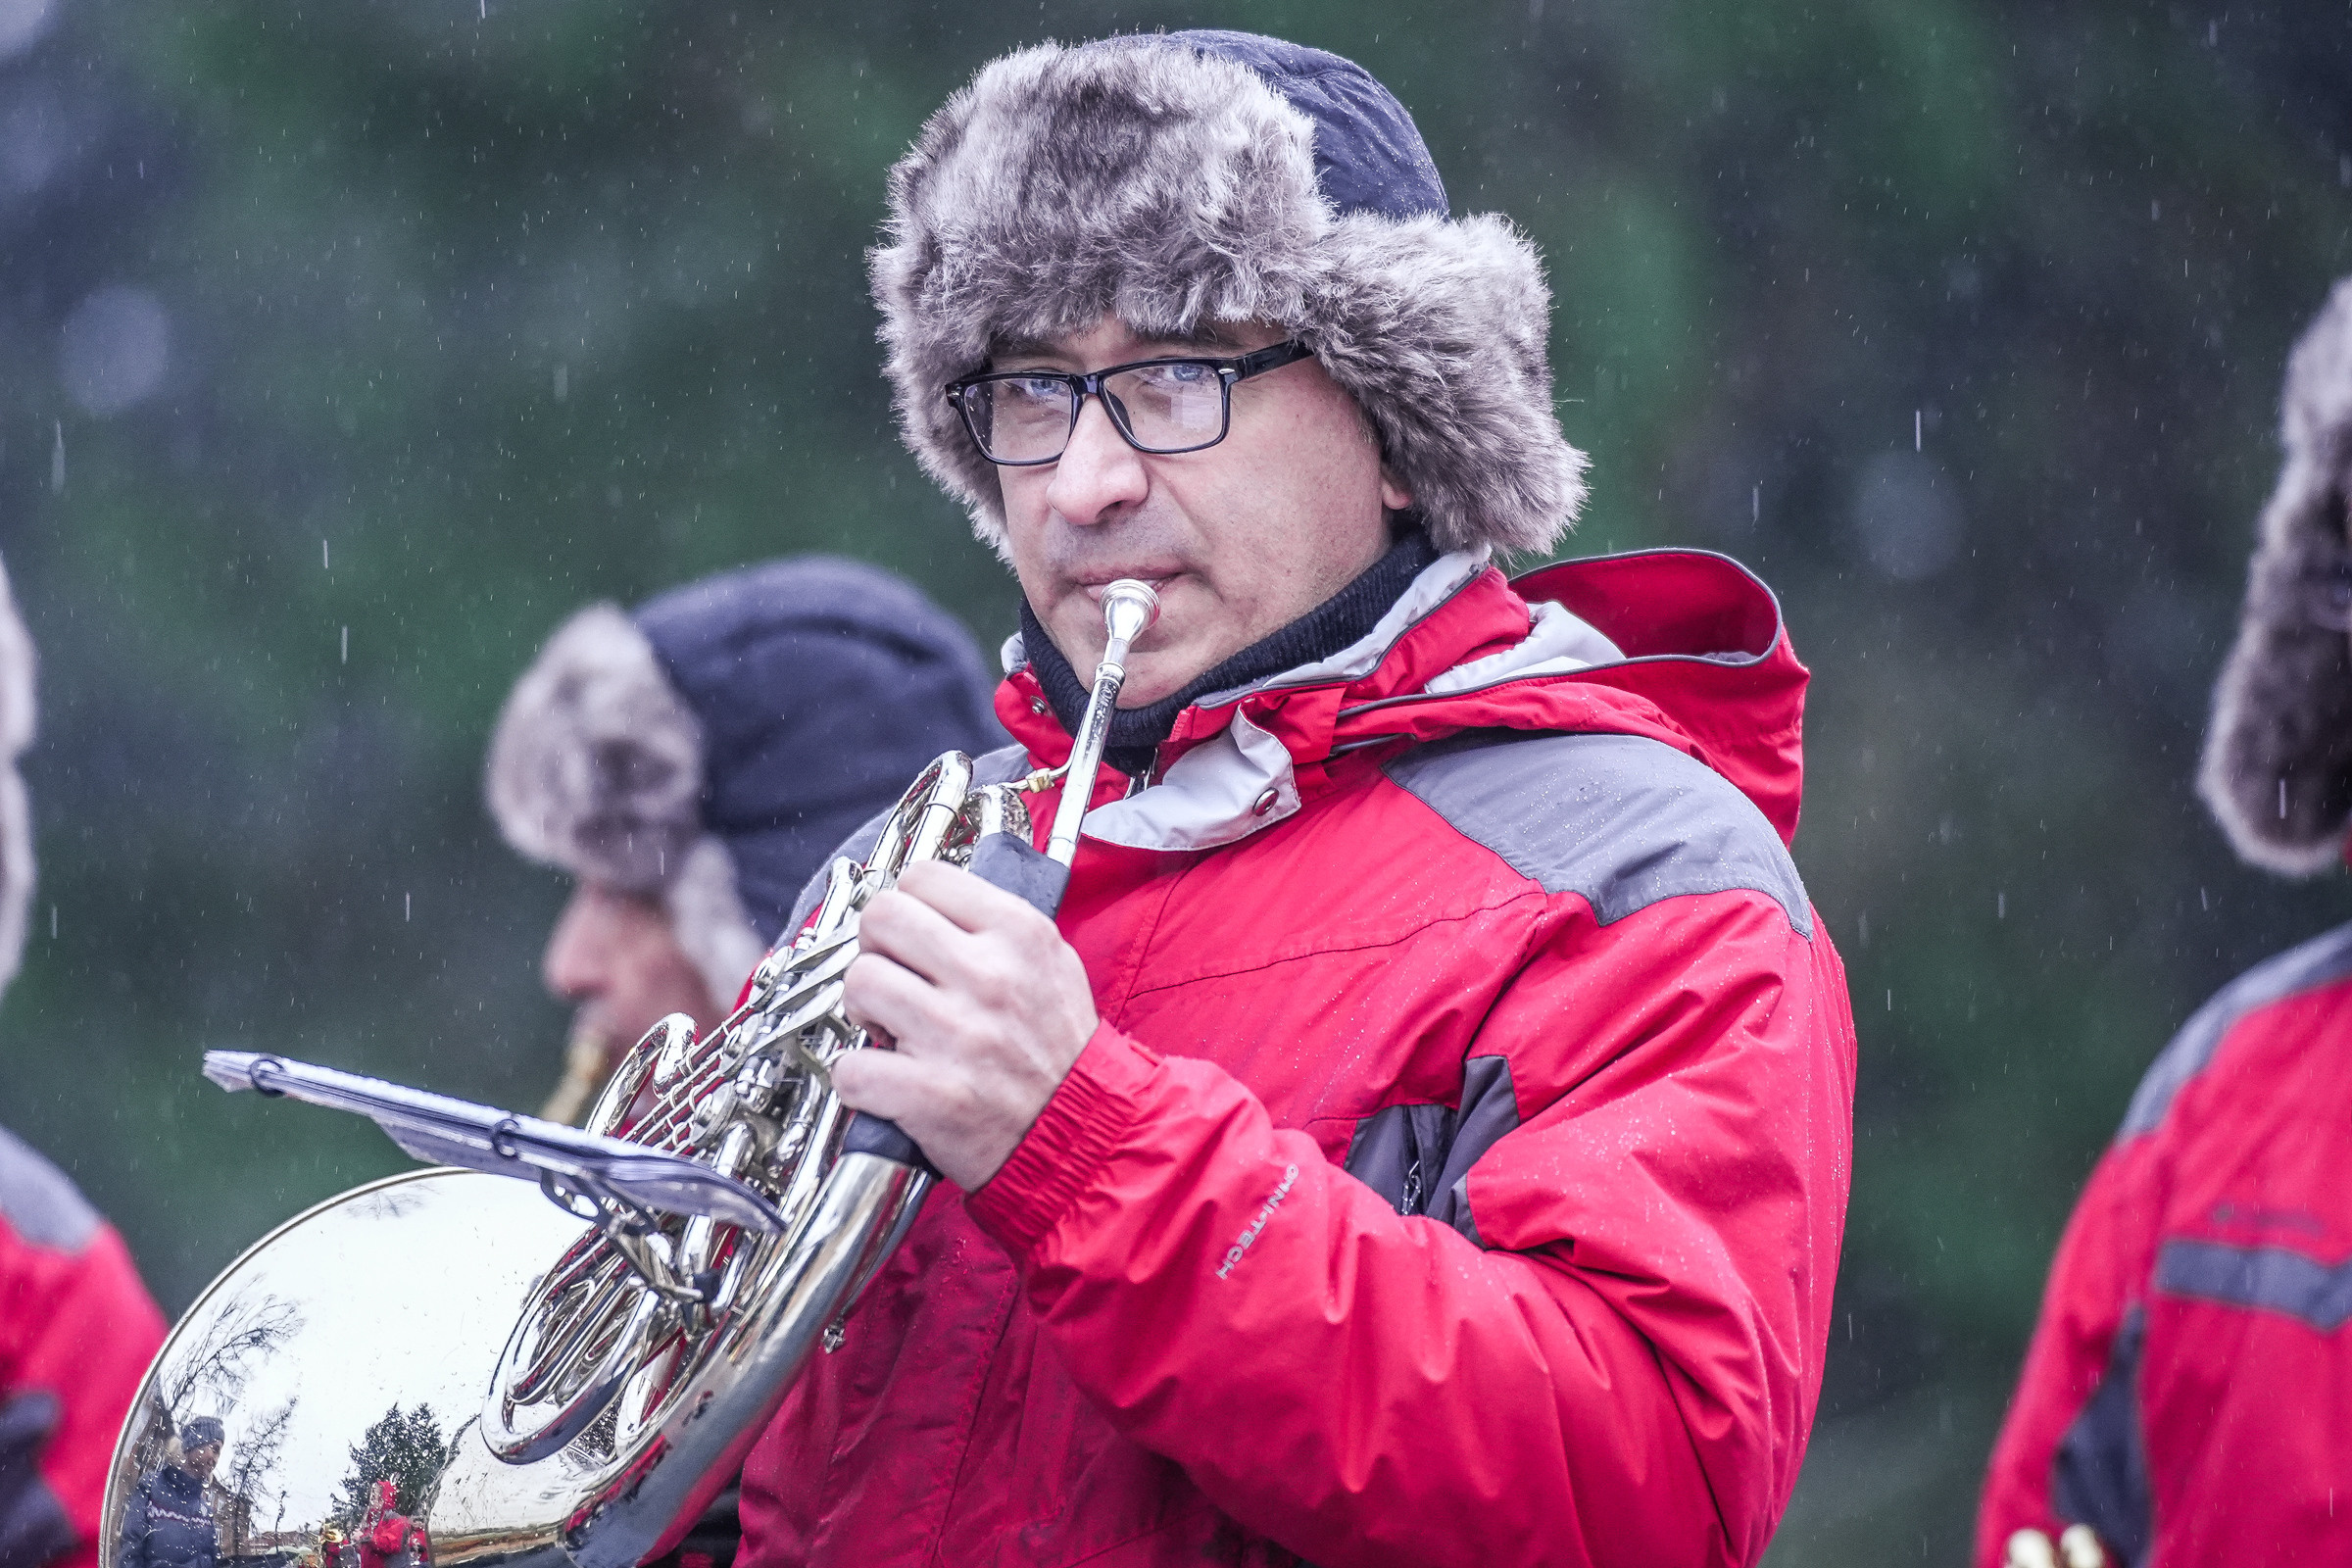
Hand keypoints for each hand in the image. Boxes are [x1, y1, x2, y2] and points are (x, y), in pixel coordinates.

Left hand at [833, 859, 1099, 1189]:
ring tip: (887, 1027)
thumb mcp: (1052, 963)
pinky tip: (885, 1079)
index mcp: (1018, 934)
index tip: (909, 934)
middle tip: (891, 976)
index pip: (923, 877)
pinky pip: (852, 1066)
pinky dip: (857, 1078)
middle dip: (874, 948)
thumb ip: (995, 924)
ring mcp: (957, 1035)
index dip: (906, 904)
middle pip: (881, 917)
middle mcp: (988, 976)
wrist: (1080, 1132)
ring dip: (862, 1008)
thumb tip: (928, 902)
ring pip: (859, 981)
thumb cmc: (1060, 1052)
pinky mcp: (931, 1093)